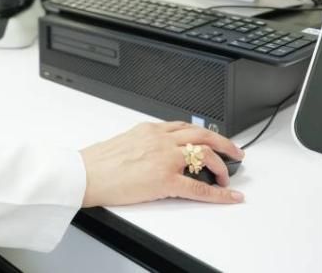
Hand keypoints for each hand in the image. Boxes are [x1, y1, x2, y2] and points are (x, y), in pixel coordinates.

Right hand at [79, 121, 245, 207]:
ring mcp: (165, 159)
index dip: (203, 133)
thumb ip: (143, 144)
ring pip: (205, 154)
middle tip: (235, 151)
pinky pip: (199, 187)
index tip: (212, 139)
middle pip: (202, 135)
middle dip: (224, 142)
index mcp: (150, 130)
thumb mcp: (124, 142)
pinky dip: (219, 193)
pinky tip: (229, 196)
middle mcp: (161, 140)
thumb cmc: (98, 163)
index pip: (185, 127)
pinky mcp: (165, 181)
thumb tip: (152, 154)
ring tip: (227, 176)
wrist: (86, 174)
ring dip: (222, 165)